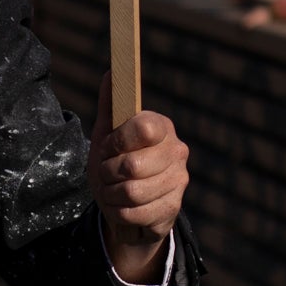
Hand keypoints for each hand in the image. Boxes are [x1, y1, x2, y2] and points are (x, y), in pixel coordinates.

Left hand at [92, 108, 188, 280]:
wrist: (127, 205)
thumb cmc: (116, 164)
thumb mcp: (107, 134)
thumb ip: (110, 104)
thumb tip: (111, 72)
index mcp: (162, 127)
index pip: (143, 128)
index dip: (117, 142)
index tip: (109, 148)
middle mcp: (177, 151)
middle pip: (132, 166)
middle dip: (108, 173)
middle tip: (107, 173)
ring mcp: (178, 180)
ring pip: (132, 192)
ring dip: (111, 194)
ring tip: (113, 190)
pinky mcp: (173, 208)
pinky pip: (135, 213)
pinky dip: (119, 212)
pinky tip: (122, 206)